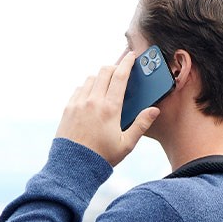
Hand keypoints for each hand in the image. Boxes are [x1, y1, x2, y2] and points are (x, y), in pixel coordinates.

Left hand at [55, 52, 159, 166]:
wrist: (73, 166)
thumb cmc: (102, 157)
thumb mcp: (126, 144)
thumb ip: (141, 125)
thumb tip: (154, 110)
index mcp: (110, 108)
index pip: (120, 76)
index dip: (127, 62)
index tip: (131, 55)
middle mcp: (93, 101)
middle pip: (104, 72)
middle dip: (114, 67)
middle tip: (121, 70)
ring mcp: (78, 103)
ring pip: (90, 78)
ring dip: (100, 77)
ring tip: (107, 84)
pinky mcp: (68, 108)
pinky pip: (79, 89)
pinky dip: (87, 87)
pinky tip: (92, 95)